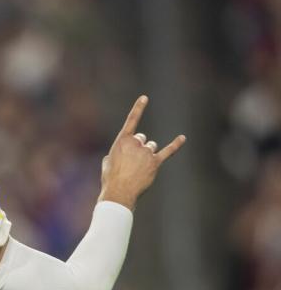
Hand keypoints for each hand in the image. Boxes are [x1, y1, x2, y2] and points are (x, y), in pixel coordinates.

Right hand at [100, 95, 185, 209]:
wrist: (119, 192)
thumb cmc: (110, 178)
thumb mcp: (108, 162)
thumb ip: (118, 153)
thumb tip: (126, 154)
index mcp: (122, 141)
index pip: (131, 121)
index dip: (138, 108)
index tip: (145, 97)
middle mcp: (135, 143)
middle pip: (142, 138)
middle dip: (137, 147)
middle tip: (130, 162)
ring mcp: (146, 153)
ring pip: (151, 147)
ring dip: (146, 154)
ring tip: (138, 169)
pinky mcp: (155, 162)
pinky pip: (168, 151)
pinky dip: (175, 145)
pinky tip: (182, 138)